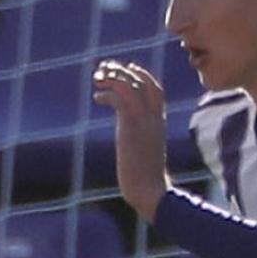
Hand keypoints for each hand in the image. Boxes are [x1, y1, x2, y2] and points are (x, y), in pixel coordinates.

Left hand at [92, 59, 169, 219]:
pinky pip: (120, 98)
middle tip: (106, 67)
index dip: (143, 75)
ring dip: (113, 77)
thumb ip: (140, 142)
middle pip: (143, 81)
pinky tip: (97, 98)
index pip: (156, 90)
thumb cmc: (146, 179)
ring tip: (97, 78)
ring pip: (130, 85)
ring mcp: (144, 120)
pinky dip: (107, 94)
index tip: (128, 68)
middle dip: (124, 70)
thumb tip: (131, 145)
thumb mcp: (146, 155)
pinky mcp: (131, 125)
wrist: (150, 190)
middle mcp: (154, 117)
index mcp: (159, 122)